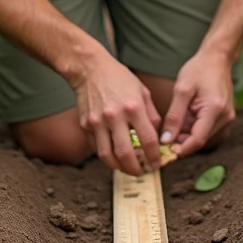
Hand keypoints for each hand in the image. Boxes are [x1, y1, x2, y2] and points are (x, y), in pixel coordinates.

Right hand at [70, 52, 162, 175]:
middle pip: (125, 154)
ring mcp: (97, 122)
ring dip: (119, 168)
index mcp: (133, 107)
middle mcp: (114, 116)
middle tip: (142, 172)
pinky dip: (106, 156)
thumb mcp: (143, 92)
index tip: (156, 164)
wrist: (90, 69)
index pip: (147, 140)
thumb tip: (157, 136)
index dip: (154, 156)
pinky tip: (114, 156)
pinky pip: (96, 148)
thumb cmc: (119, 78)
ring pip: (107, 156)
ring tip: (127, 169)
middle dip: (136, 169)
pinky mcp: (85, 125)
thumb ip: (151, 115)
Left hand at [160, 52, 235, 158]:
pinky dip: (193, 127)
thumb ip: (174, 116)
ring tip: (171, 123)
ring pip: (202, 135)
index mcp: (215, 110)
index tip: (163, 151)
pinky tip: (183, 118)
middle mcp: (224, 117)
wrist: (217, 58)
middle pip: (199, 140)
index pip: (197, 140)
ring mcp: (226, 117)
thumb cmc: (199, 70)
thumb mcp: (182, 90)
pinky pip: (206, 128)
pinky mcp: (224, 116)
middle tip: (161, 136)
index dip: (180, 149)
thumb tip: (166, 140)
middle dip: (180, 141)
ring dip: (186, 133)